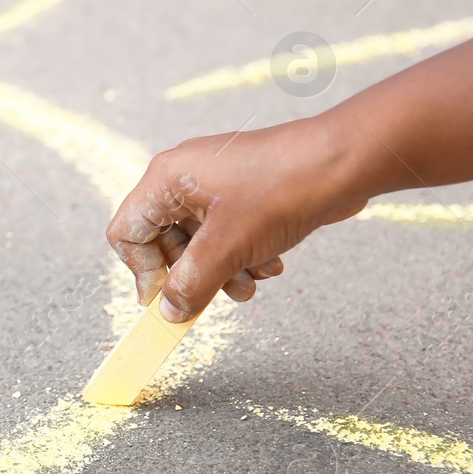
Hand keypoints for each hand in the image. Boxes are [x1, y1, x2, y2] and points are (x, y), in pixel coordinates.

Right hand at [106, 117, 368, 321]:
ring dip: (221, 270)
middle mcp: (184, 177)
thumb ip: (190, 284)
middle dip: (192, 274)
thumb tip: (169, 312)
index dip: (141, 271)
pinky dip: (242, 254)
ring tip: (253, 283)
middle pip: (164, 241)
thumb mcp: (228, 248)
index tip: (164, 300)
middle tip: (213, 296)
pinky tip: (270, 263)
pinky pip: (226, 233)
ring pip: (199, 242)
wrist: (345, 161)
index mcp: (167, 179)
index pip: (127, 232)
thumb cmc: (282, 189)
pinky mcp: (243, 191)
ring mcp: (215, 183)